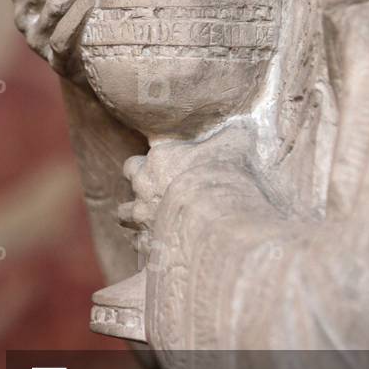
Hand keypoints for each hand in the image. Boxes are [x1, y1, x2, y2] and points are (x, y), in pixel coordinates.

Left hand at [118, 122, 258, 238]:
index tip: (164, 171)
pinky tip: (162, 244)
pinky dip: (147, 244)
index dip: (148, 166)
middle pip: (130, 184)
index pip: (137, 161)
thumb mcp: (235, 144)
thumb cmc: (226, 177)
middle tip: (159, 193)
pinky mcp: (149, 244)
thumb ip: (234, 133)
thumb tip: (244, 124)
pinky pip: (138, 244)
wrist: (219, 218)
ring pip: (124, 215)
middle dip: (140, 188)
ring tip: (154, 220)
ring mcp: (143, 216)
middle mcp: (144, 186)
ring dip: (136, 216)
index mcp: (159, 159)